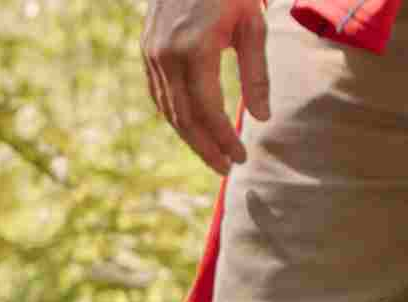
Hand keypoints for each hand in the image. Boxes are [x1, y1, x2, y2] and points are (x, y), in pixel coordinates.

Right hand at [144, 0, 271, 176]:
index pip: (208, 111)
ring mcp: (151, 54)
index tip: (240, 157)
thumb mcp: (252, 26)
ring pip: (168, 109)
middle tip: (225, 169)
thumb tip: (261, 118)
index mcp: (195, 50)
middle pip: (184, 118)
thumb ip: (256, 74)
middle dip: (205, 147)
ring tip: (211, 154)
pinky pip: (159, 94)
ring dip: (190, 137)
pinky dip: (175, 115)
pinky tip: (192, 127)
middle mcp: (166, 56)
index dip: (223, 139)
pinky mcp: (146, 50)